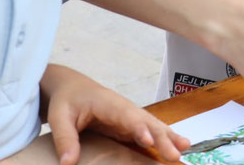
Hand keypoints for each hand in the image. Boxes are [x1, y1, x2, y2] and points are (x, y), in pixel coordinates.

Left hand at [41, 65, 188, 163]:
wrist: (71, 87)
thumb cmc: (66, 100)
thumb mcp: (60, 117)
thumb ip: (65, 139)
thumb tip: (68, 163)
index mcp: (109, 104)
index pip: (126, 116)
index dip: (138, 128)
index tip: (149, 141)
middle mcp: (124, 109)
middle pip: (146, 122)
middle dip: (162, 137)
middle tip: (176, 154)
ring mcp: (130, 118)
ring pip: (153, 126)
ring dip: (169, 138)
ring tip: (184, 150)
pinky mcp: (130, 126)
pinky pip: (150, 133)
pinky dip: (164, 139)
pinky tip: (177, 148)